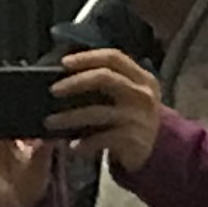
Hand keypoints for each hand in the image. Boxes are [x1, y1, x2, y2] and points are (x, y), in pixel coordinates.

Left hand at [49, 45, 164, 171]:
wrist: (157, 149)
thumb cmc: (132, 117)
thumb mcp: (128, 95)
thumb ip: (107, 83)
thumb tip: (64, 78)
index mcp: (141, 77)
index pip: (114, 57)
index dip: (87, 57)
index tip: (64, 63)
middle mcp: (142, 93)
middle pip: (105, 78)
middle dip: (75, 82)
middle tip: (53, 91)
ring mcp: (138, 116)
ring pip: (98, 111)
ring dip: (69, 117)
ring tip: (49, 122)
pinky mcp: (133, 138)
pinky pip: (102, 138)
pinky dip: (84, 143)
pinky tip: (72, 147)